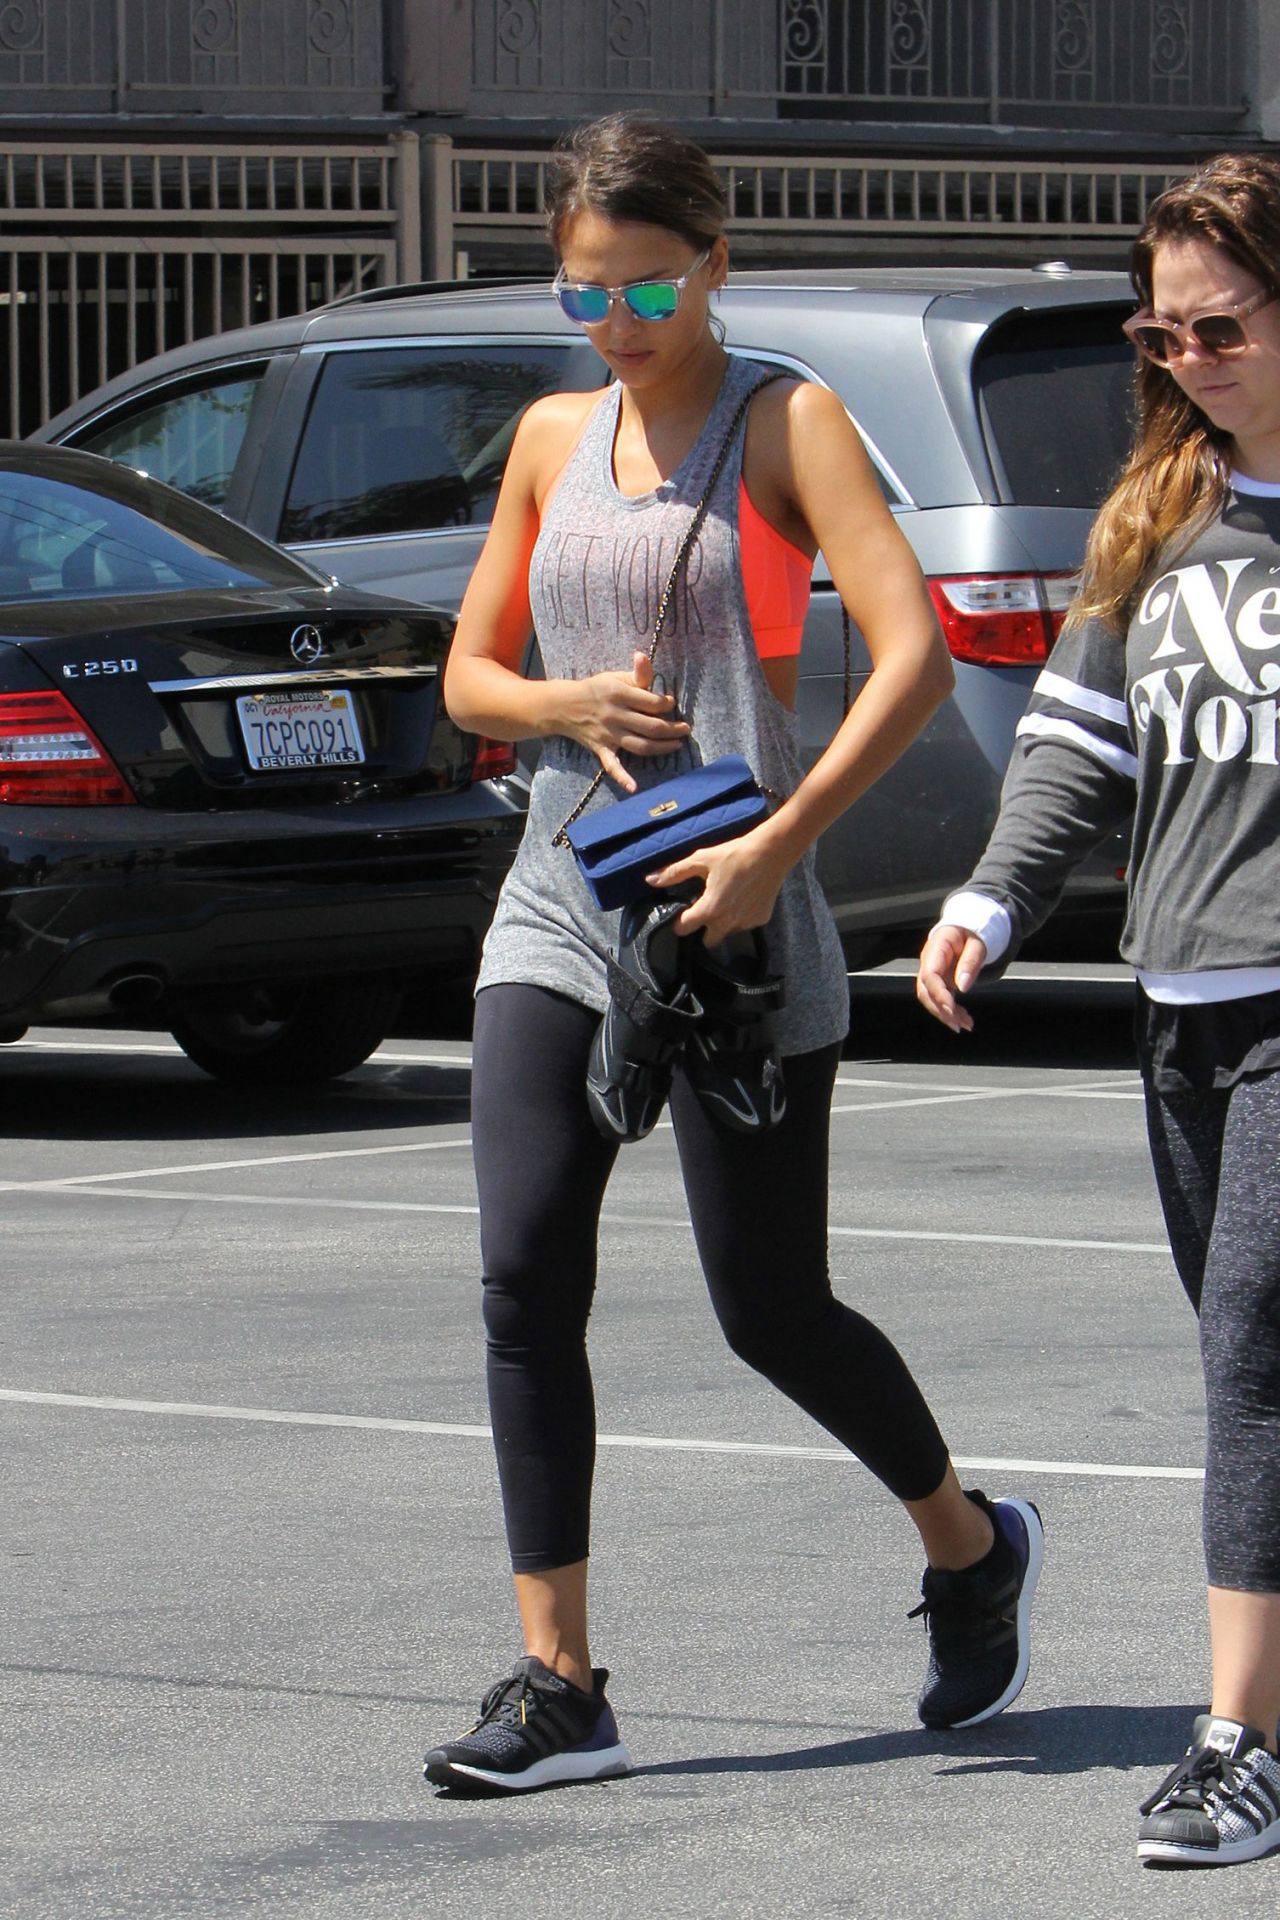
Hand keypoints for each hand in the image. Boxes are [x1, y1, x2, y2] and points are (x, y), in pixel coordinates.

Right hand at [565, 651, 689, 792]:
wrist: (564, 706)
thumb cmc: (596, 690)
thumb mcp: (615, 677)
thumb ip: (636, 673)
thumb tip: (644, 656)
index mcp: (618, 694)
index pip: (652, 702)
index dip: (667, 704)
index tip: (671, 703)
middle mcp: (614, 715)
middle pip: (651, 726)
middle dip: (673, 729)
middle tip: (685, 728)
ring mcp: (608, 734)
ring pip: (640, 745)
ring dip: (662, 748)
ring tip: (677, 745)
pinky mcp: (601, 749)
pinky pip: (612, 766)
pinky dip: (622, 778)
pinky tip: (634, 787)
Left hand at [646, 830, 788, 946]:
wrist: (771, 852)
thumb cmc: (733, 854)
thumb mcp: (700, 859)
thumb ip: (674, 873)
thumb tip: (649, 880)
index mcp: (709, 910)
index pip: (684, 929)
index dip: (679, 922)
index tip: (682, 912)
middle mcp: (727, 923)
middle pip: (708, 942)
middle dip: (703, 931)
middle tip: (704, 910)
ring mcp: (745, 923)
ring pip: (727, 933)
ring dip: (723, 924)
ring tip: (725, 901)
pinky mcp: (761, 919)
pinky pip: (744, 925)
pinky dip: (741, 917)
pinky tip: (743, 898)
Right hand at [916, 922, 987, 1032]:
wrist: (967, 927)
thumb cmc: (972, 932)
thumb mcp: (978, 943)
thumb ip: (970, 963)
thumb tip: (963, 987)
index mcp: (936, 948)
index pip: (930, 975)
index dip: (939, 994)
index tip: (952, 1008)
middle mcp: (929, 962)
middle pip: (925, 991)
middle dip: (941, 1010)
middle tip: (959, 1024)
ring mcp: (931, 972)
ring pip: (930, 998)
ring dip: (945, 1014)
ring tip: (966, 1025)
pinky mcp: (938, 980)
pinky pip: (939, 998)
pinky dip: (950, 1010)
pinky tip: (963, 1019)